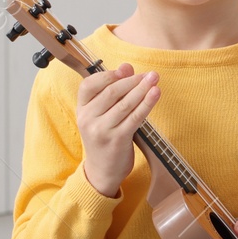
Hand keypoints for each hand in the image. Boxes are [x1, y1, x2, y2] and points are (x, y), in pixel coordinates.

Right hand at [77, 61, 158, 196]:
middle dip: (132, 80)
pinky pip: (135, 117)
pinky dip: (147, 104)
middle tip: (149, 74)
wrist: (102, 171)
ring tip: (154, 79)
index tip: (126, 70)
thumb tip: (126, 67)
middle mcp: (88, 119)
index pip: (89, 85)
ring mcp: (102, 130)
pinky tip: (155, 94)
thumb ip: (111, 91)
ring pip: (125, 104)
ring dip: (142, 89)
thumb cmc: (104, 139)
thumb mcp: (100, 115)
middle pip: (111, 92)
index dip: (108, 75)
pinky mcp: (117, 139)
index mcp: (81, 110)